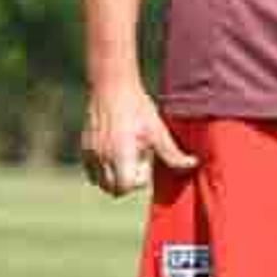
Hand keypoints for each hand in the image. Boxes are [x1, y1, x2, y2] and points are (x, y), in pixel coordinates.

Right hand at [79, 80, 197, 196]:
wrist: (112, 86)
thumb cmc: (136, 107)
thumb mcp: (157, 130)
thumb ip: (172, 153)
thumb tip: (192, 164)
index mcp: (120, 156)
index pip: (126, 187)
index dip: (139, 182)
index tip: (146, 164)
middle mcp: (102, 158)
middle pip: (112, 189)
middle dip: (127, 183)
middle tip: (138, 163)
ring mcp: (91, 153)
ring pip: (100, 182)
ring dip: (113, 178)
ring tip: (126, 159)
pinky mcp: (84, 147)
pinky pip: (90, 171)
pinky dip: (101, 170)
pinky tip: (114, 153)